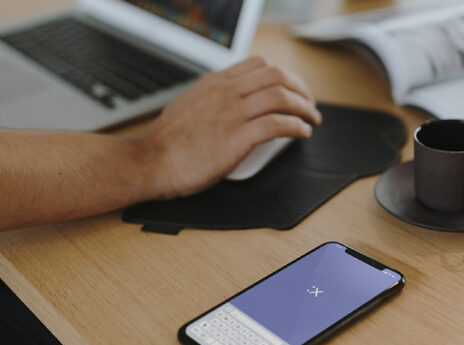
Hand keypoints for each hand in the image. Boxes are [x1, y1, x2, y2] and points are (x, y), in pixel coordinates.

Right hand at [134, 56, 321, 198]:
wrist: (152, 160)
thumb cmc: (166, 142)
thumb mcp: (188, 105)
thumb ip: (212, 99)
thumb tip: (229, 105)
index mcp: (215, 82)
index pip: (260, 65)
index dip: (283, 76)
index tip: (292, 89)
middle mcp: (227, 92)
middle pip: (277, 77)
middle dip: (301, 89)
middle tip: (308, 104)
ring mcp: (233, 113)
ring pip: (282, 97)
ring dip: (304, 108)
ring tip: (311, 119)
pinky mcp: (238, 138)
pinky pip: (278, 124)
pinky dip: (296, 127)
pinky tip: (301, 133)